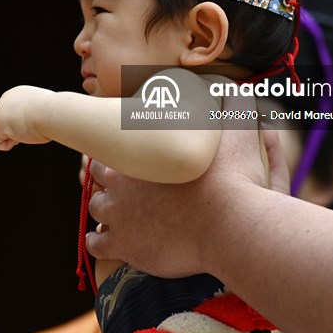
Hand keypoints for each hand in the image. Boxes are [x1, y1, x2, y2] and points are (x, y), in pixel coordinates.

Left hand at [0, 85, 54, 149]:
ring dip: (14, 137)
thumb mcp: (42, 109)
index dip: (22, 124)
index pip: (12, 114)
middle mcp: (5, 99)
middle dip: (16, 130)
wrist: (53, 113)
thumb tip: (32, 125)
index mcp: (17, 94)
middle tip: (31, 127)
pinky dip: (7, 145)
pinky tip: (20, 137)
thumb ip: (32, 113)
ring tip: (27, 130)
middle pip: (4, 124)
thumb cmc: (54, 113)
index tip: (35, 123)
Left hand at [86, 96, 272, 277]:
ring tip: (119, 214)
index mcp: (137, 157)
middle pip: (98, 179)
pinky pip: (96, 245)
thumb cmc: (232, 179)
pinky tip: (111, 241)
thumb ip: (234, 104)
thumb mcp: (237, 131)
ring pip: (96, 210)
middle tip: (125, 187)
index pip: (111, 149)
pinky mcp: (124, 247)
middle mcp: (119, 187)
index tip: (131, 160)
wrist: (232, 225)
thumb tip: (237, 85)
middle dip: (109, 181)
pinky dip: (101, 242)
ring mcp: (118, 219)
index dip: (120, 154)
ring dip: (105, 212)